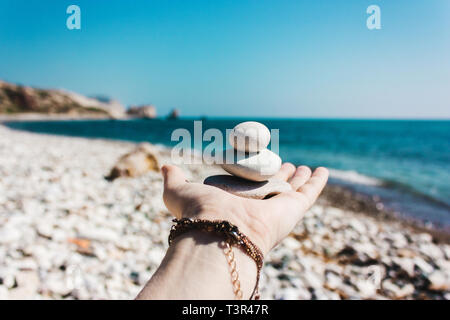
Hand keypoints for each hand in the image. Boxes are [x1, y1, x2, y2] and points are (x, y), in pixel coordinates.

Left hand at [162, 163, 328, 255]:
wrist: (220, 231)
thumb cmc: (198, 212)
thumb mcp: (179, 192)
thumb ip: (173, 179)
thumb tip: (165, 165)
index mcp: (234, 202)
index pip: (248, 185)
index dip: (255, 174)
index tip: (260, 162)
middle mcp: (256, 206)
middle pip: (274, 187)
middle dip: (282, 176)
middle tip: (289, 164)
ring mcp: (277, 208)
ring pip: (293, 190)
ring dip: (301, 179)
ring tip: (307, 167)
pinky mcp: (294, 209)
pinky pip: (311, 193)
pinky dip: (320, 182)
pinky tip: (324, 171)